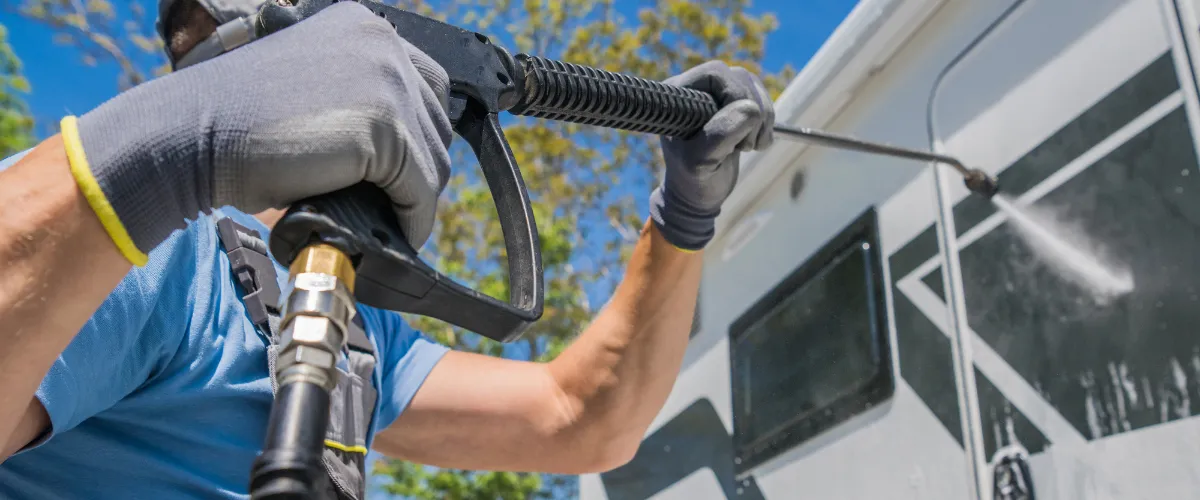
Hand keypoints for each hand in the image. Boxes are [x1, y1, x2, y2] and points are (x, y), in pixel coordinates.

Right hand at [66, 2, 451, 263]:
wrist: (190, 135)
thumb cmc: (238, 122)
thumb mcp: (312, 88)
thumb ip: (359, 99)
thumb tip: (406, 153)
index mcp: (364, 27)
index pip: (427, 86)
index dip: (418, 135)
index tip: (404, 173)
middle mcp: (382, 43)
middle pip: (437, 123)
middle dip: (418, 169)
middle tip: (392, 204)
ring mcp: (387, 81)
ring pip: (433, 158)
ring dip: (415, 196)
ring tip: (388, 220)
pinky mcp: (383, 127)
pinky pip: (419, 188)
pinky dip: (412, 218)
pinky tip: (394, 234)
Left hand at [650, 61, 774, 250]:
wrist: (700, 194)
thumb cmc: (693, 180)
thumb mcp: (701, 161)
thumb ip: (720, 134)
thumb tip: (750, 109)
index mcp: (678, 94)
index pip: (715, 73)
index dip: (734, 95)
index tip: (738, 132)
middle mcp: (697, 89)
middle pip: (738, 78)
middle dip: (752, 110)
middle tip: (747, 145)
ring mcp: (717, 95)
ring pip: (753, 86)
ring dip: (763, 118)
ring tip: (751, 146)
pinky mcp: (735, 105)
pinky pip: (761, 99)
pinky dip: (767, 122)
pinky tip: (756, 143)